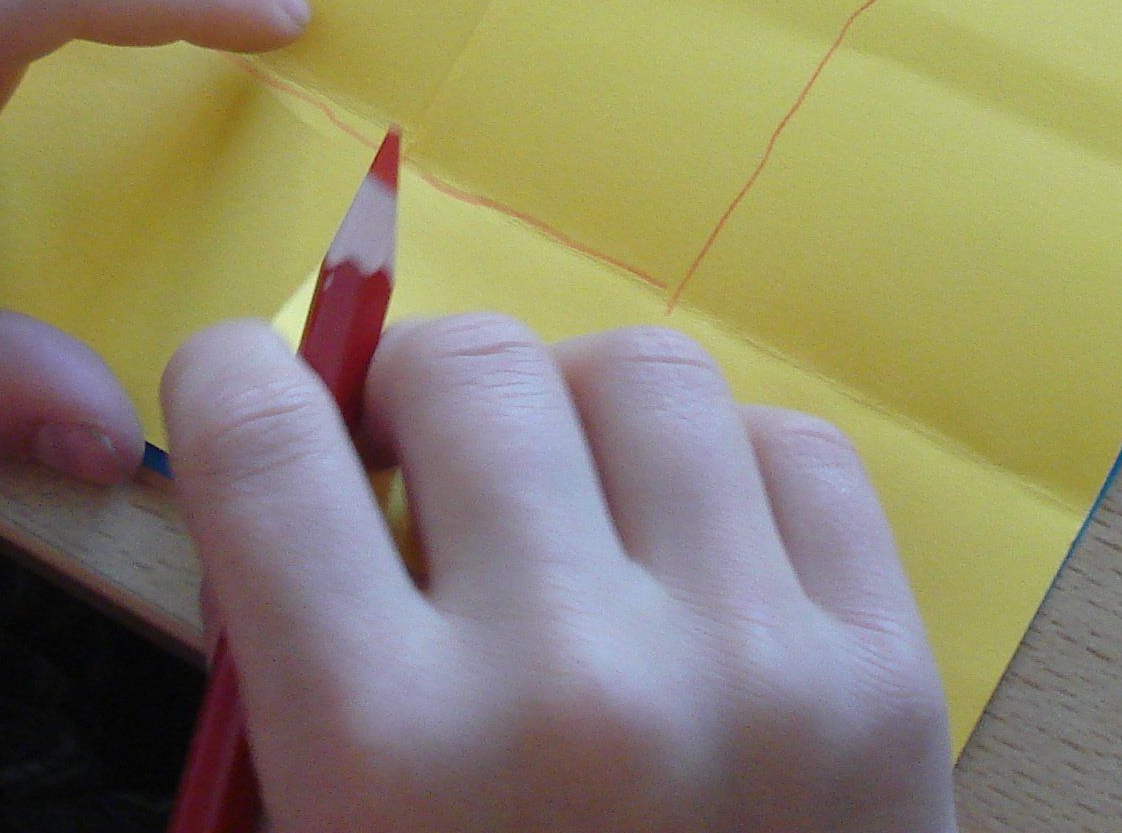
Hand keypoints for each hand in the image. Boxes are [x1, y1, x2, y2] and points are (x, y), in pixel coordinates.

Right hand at [163, 314, 957, 831]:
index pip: (264, 444)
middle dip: (410, 394)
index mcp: (388, 754)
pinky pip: (796, 451)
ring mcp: (754, 667)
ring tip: (563, 498)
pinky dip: (726, 471)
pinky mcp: (888, 675)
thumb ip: (293, 680)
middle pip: (468, 367)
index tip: (244, 387)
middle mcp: (572, 680)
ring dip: (572, 413)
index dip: (233, 379)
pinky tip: (693, 554)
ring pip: (642, 373)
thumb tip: (288, 461)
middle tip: (410, 465)